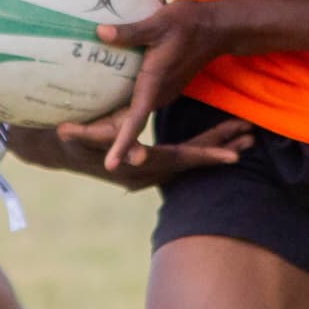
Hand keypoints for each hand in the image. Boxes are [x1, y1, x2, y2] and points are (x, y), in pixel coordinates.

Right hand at [6, 116, 252, 189]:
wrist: (57, 151)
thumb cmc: (67, 137)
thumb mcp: (77, 135)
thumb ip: (90, 135)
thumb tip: (123, 149)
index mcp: (136, 167)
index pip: (178, 160)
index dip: (205, 156)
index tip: (233, 157)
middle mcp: (147, 173)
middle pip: (190, 161)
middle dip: (220, 149)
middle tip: (251, 139)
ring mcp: (149, 170)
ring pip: (189, 159)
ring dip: (216, 147)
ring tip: (247, 136)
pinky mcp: (149, 164)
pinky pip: (182, 156)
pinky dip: (202, 148)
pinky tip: (220, 139)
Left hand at [77, 0, 226, 169]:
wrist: (216, 29)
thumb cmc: (189, 24)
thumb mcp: (159, 23)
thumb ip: (130, 32)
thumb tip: (99, 32)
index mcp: (155, 85)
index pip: (136, 121)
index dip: (122, 143)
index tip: (110, 165)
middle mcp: (157, 95)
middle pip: (126, 124)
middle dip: (100, 134)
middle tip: (65, 134)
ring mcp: (159, 92)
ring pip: (129, 116)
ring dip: (106, 123)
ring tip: (73, 125)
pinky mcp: (159, 86)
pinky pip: (134, 103)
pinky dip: (116, 109)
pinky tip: (96, 100)